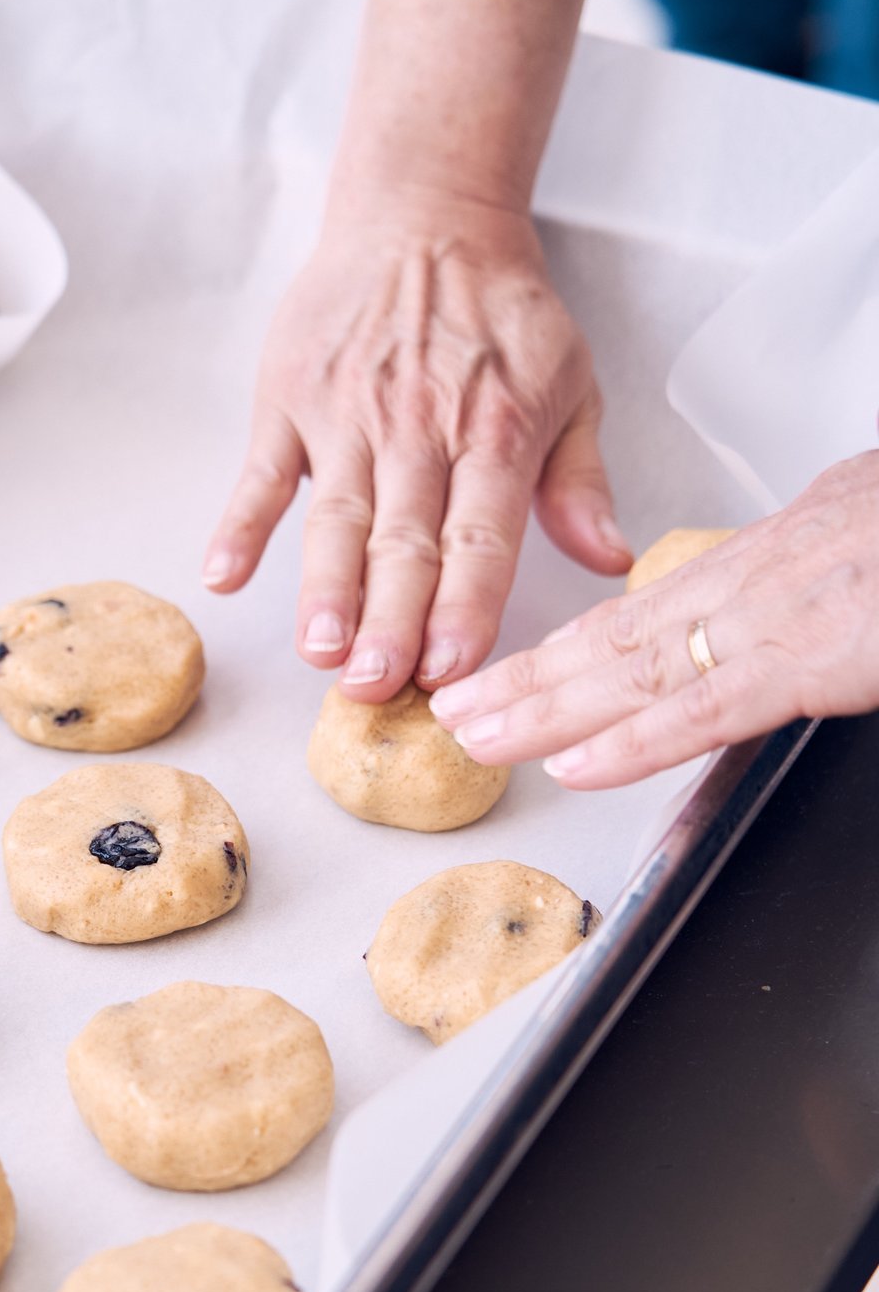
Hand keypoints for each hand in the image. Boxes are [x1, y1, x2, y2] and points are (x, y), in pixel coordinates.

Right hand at [202, 189, 632, 699]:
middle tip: (374, 686)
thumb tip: (613, 560)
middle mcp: (419, 427)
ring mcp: (348, 414)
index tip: (451, 668)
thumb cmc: (501, 310)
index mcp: (493, 430)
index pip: (479, 536)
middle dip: (390, 620)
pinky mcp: (290, 397)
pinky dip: (241, 524)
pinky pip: (262, 472)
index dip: (464, 606)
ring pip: (336, 517)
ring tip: (320, 649)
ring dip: (325, 587)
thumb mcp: (570, 382)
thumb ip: (581, 480)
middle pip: (403, 542)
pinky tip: (223, 576)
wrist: (424, 214)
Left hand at [428, 450, 878, 786]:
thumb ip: (825, 567)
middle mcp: (767, 574)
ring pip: (638, 668)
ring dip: (546, 708)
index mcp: (784, 548)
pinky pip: (709, 705)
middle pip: (621, 635)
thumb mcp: (875, 528)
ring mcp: (788, 614)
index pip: (655, 603)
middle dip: (529, 677)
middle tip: (455, 707)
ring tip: (475, 733)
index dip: (576, 645)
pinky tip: (571, 763)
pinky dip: (633, 739)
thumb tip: (806, 595)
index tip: (516, 671)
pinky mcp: (821, 656)